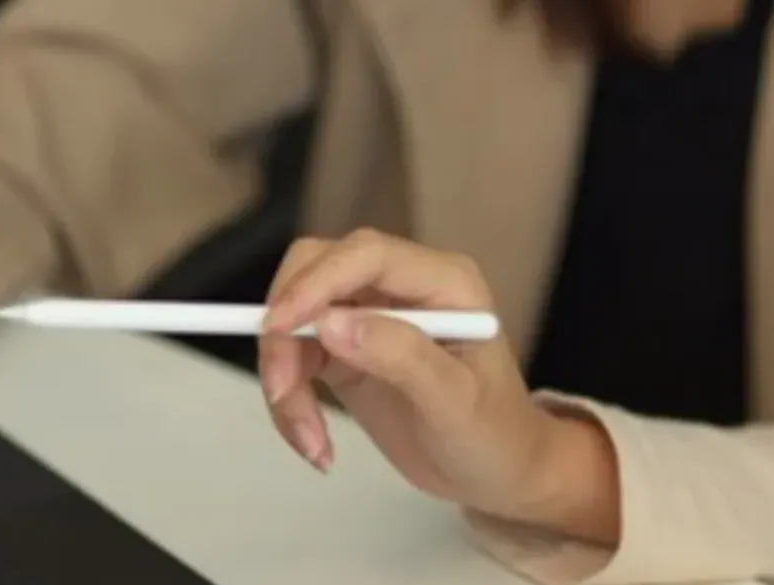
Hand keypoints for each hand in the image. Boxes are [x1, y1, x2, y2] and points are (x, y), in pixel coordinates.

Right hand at [258, 229, 619, 542]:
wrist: (497, 472)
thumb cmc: (495, 436)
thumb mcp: (456, 402)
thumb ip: (401, 356)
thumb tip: (330, 324)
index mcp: (442, 281)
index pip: (364, 255)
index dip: (314, 282)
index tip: (276, 327)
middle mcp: (400, 287)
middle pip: (315, 271)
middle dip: (285, 330)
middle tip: (281, 390)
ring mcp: (370, 315)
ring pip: (295, 318)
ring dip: (284, 377)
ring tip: (309, 440)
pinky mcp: (345, 349)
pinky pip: (295, 357)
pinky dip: (290, 400)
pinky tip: (313, 443)